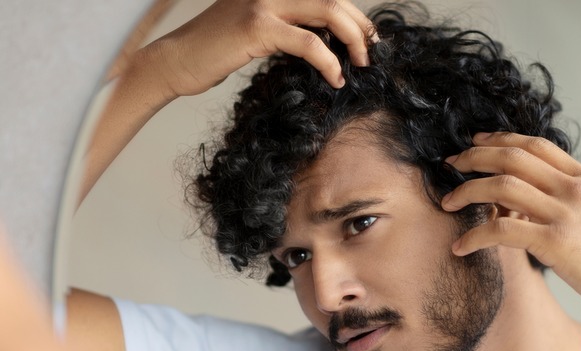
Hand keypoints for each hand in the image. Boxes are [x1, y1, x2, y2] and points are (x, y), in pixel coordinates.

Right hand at [140, 0, 377, 97]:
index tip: (366, 42)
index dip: (354, 17)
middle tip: (371, 54)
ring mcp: (264, 3)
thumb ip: (288, 27)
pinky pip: (309, 43)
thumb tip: (326, 41)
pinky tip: (335, 78)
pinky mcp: (257, 27)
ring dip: (353, 40)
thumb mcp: (258, 31)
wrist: (176, 61)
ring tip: (361, 65)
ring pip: (328, 13)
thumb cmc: (216, 52)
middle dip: (361, 27)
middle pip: (334, 0)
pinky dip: (329, 62)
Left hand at [441, 132, 580, 320]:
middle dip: (475, 156)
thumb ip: (570, 197)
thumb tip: (531, 196)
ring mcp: (564, 213)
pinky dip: (474, 235)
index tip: (476, 141)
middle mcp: (574, 188)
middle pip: (512, 157)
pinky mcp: (554, 241)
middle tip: (451, 163)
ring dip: (467, 191)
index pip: (535, 145)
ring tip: (447, 202)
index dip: (500, 139)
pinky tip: (460, 246)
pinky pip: (501, 228)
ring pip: (501, 187)